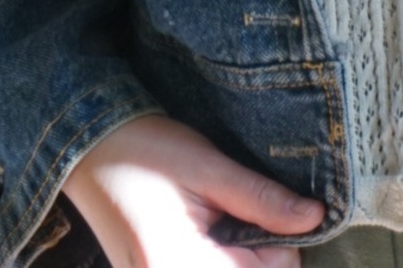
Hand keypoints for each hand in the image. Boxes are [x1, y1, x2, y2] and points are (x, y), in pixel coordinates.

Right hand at [59, 112, 325, 267]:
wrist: (86, 147)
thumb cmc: (145, 150)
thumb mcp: (208, 166)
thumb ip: (261, 200)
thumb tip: (316, 219)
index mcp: (180, 265)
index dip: (280, 243)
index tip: (270, 208)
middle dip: (259, 254)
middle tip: (240, 210)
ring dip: (239, 255)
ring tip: (220, 217)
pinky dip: (217, 255)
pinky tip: (206, 229)